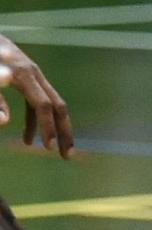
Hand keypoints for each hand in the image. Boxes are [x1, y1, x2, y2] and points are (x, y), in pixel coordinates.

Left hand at [0, 35, 73, 154]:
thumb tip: (5, 123)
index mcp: (25, 75)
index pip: (44, 105)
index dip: (47, 127)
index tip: (47, 148)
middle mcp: (35, 74)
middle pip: (58, 105)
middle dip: (64, 130)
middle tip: (68, 155)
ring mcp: (33, 75)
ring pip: (52, 103)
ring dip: (54, 128)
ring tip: (54, 151)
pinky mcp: (26, 78)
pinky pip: (37, 102)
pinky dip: (36, 121)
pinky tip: (27, 139)